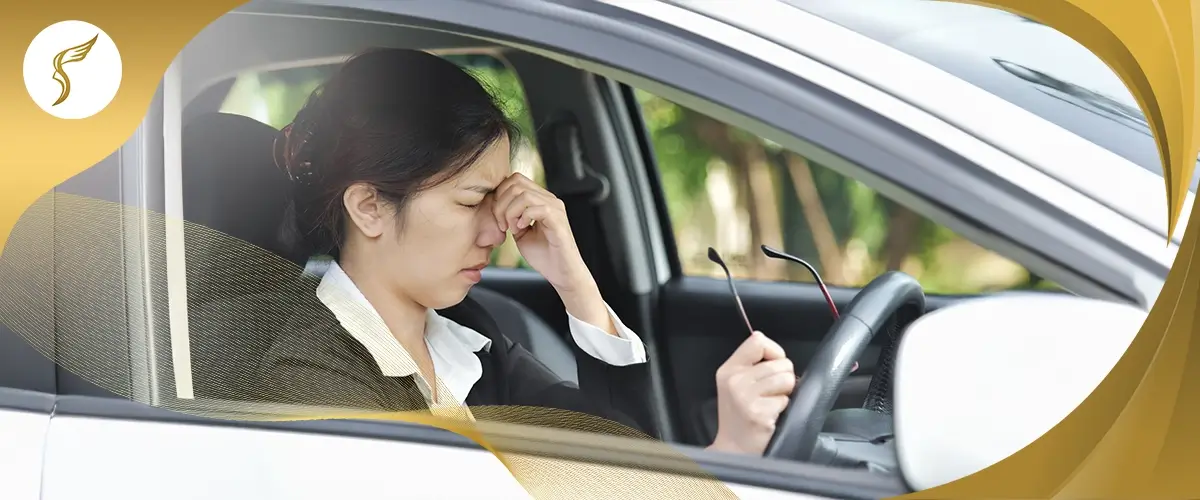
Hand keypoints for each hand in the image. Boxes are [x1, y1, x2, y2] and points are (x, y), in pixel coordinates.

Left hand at [491, 173, 613, 331]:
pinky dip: (523, 218)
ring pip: (524, 194)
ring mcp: (555, 208)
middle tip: (502, 225)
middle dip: (501, 204)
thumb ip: (511, 216)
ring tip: (512, 228)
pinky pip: (536, 208)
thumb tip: (495, 205)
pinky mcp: (558, 220)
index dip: (499, 196)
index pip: (514, 180)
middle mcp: (549, 199)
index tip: (498, 218)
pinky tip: (522, 230)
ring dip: (510, 212)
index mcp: (540, 199)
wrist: (561, 273)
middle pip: (516, 182)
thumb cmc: (543, 255)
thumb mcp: (519, 232)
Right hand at [708, 331, 794, 455]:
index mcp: (729, 369)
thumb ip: (752, 364)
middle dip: (784, 376)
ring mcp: (746, 397)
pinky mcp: (758, 413)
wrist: (733, 448)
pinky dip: (783, 408)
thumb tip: (776, 351)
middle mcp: (735, 380)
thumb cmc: (740, 415)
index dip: (775, 352)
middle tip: (771, 392)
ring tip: (771, 402)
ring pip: (786, 379)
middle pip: (780, 362)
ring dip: (785, 392)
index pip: (758, 341)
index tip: (773, 366)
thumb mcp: (736, 383)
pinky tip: (770, 415)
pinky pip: (785, 400)